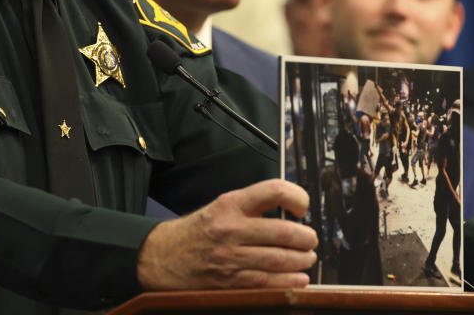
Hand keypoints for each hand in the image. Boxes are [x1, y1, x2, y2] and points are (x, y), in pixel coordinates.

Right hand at [137, 179, 318, 290]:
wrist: (162, 256)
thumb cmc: (197, 231)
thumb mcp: (221, 206)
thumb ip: (253, 207)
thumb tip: (291, 212)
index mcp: (230, 204)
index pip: (274, 191)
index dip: (297, 197)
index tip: (302, 207)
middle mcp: (231, 229)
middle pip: (284, 232)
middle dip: (306, 238)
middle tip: (311, 240)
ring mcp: (230, 258)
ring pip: (279, 260)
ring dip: (302, 261)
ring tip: (307, 258)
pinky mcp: (230, 282)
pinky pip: (267, 283)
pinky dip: (288, 282)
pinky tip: (298, 279)